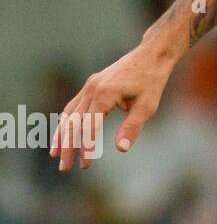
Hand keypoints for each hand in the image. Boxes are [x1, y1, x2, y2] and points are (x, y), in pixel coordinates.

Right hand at [50, 43, 173, 170]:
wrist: (151, 55)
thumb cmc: (152, 80)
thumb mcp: (148, 105)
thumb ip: (132, 127)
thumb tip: (121, 149)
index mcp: (105, 93)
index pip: (90, 125)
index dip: (86, 146)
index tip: (85, 164)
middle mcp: (92, 88)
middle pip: (74, 122)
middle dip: (68, 147)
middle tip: (65, 168)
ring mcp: (89, 86)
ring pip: (69, 114)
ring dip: (62, 136)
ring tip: (57, 156)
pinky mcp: (90, 85)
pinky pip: (73, 106)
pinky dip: (67, 122)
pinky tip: (63, 136)